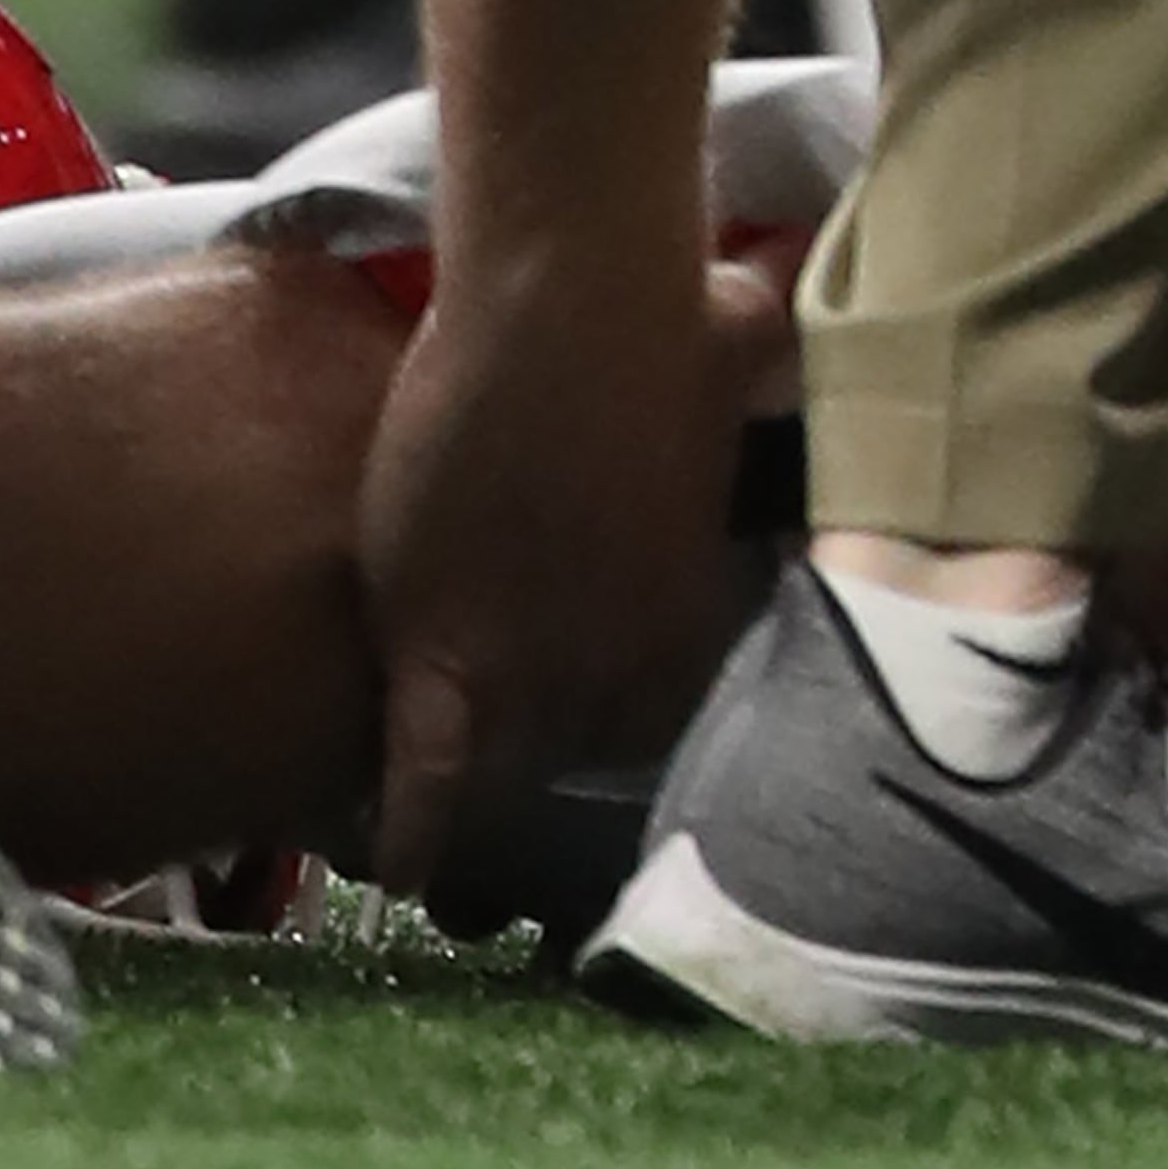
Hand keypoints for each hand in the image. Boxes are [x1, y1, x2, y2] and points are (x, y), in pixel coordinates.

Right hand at [353, 247, 791, 894]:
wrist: (568, 298)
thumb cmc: (668, 313)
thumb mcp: (734, 367)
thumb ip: (749, 374)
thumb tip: (767, 333)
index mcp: (697, 618)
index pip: (660, 712)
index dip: (616, 698)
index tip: (587, 691)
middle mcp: (628, 668)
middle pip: (578, 747)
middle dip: (547, 734)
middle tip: (502, 719)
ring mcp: (533, 668)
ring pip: (500, 767)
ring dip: (477, 780)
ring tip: (444, 807)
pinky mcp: (437, 649)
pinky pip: (423, 774)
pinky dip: (411, 823)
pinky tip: (400, 869)